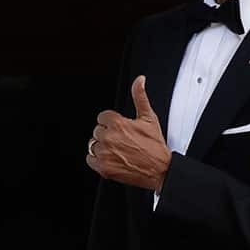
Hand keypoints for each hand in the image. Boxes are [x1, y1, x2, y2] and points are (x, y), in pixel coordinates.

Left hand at [86, 75, 170, 190]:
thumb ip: (140, 97)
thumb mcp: (149, 118)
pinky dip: (97, 160)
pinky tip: (111, 159)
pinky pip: (90, 159)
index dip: (112, 123)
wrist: (160, 170)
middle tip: (122, 141)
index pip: (102, 118)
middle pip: (97, 131)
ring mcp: (105, 153)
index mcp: (117, 123)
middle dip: (108, 134)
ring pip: (93, 144)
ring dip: (102, 147)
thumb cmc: (155, 145)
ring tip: (118, 150)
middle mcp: (109, 138)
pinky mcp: (103, 168)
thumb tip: (139, 80)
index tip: (120, 129)